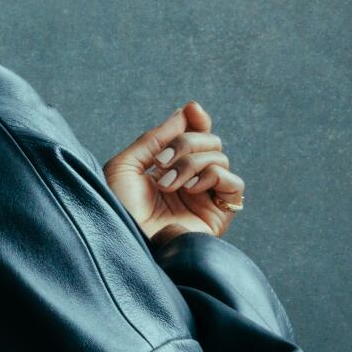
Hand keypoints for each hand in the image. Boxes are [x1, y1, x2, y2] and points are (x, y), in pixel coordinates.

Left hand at [104, 99, 246, 240]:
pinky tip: (189, 189)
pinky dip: (213, 176)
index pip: (195, 137)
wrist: (124, 241)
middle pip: (210, 142)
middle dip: (185, 143)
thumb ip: (154, 137)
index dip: (197, 121)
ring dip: (191, 163)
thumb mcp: (126, 165)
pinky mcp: (218, 216)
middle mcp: (189, 181)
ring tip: (166, 184)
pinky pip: (234, 184)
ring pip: (220, 158)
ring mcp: (205, 198)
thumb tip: (185, 112)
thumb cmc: (117, 208)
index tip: (192, 110)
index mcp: (168, 169)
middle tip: (160, 163)